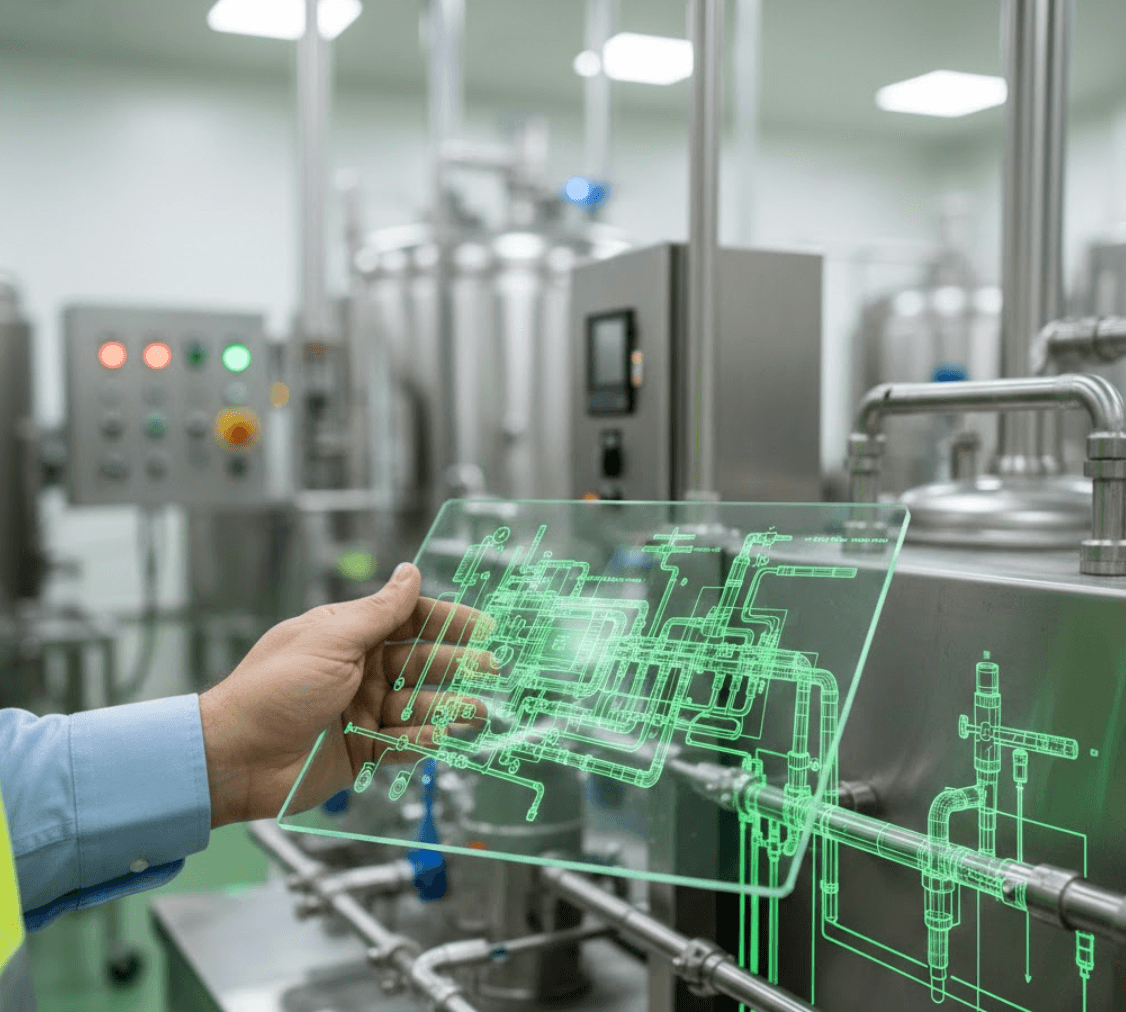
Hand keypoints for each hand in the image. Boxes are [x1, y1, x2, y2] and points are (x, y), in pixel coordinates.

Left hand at [198, 563, 491, 827]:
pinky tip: (441, 737)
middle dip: (457, 664)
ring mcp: (361, 710)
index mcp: (348, 635)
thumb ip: (379, 610)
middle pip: (421, 662)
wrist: (234, 758)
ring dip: (448, 706)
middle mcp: (359, 670)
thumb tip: (408, 572)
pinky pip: (403, 742)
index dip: (446, 620)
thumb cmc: (272, 690)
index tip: (481, 626)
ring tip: (476, 711)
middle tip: (491, 668)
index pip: (408, 619)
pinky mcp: (361, 749)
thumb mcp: (330, 639)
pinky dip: (424, 740)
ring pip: (418, 704)